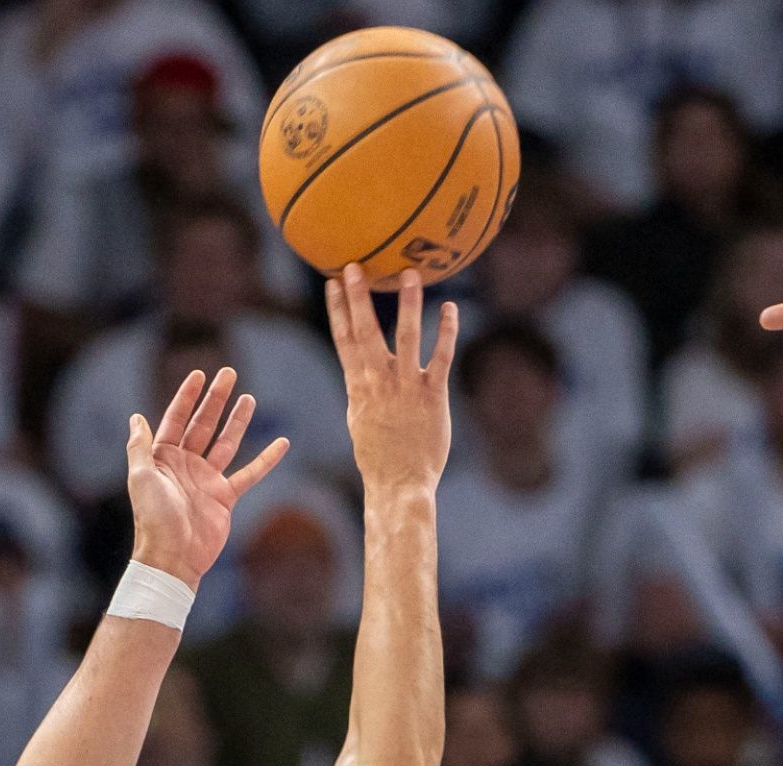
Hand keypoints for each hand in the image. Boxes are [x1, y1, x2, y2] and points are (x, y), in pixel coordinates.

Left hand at [123, 366, 290, 582]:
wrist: (173, 556)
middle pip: (203, 424)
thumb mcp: (141, 477)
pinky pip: (249, 473)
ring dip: (237, 421)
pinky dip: (266, 459)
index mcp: (163, 458)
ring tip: (249, 397)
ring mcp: (207, 480)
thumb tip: (136, 417)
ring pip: (226, 443)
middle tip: (229, 373)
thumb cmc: (153, 518)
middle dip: (216, 399)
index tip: (199, 374)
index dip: (187, 396)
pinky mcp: (225, 497)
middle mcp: (185, 465)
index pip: (177, 419)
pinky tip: (281, 443)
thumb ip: (140, 446)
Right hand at [323, 265, 457, 495]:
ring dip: (406, 305)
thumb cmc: (379, 456)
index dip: (338, 309)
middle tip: (355, 265)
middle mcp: (379, 382)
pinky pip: (440, 358)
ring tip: (410, 275)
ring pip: (404, 338)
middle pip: (365, 331)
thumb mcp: (359, 419)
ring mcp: (405, 387)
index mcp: (358, 386)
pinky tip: (450, 308)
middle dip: (358, 297)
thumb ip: (360, 389)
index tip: (333, 282)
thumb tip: (358, 371)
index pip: (343, 339)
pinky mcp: (432, 395)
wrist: (398, 484)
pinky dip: (445, 332)